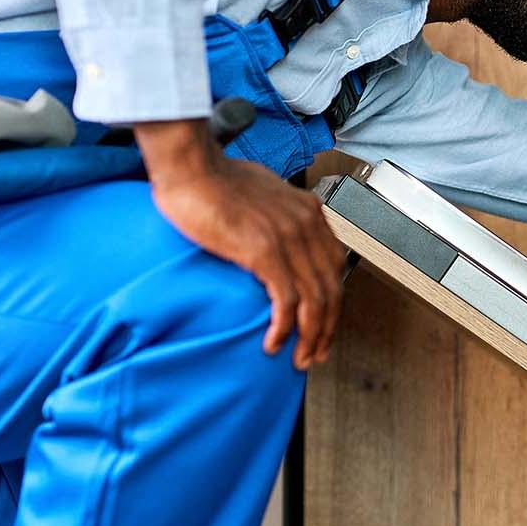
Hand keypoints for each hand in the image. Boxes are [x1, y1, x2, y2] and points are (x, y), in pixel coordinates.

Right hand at [137, 119, 344, 368]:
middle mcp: (307, 225)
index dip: (333, 303)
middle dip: (327, 329)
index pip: (335, 267)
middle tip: (316, 354)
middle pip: (331, 289)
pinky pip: (286, 300)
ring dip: (310, 337)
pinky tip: (274, 343)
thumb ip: (277, 217)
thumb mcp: (262, 195)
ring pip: (315, 301)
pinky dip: (284, 328)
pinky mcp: (264, 251)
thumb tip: (276, 238)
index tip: (324, 326)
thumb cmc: (215, 179)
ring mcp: (288, 238)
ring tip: (299, 358)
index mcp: (309, 212)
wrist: (191, 167)